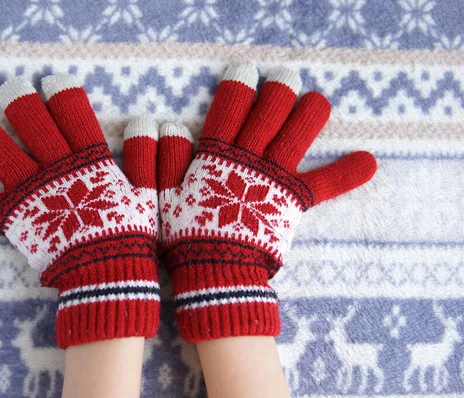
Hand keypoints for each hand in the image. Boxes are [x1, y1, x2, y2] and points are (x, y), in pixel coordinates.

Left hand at [0, 75, 159, 347]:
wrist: (107, 274)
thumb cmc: (129, 234)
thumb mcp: (146, 192)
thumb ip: (145, 156)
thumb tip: (148, 120)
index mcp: (89, 159)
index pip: (74, 114)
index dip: (62, 95)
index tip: (52, 82)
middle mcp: (56, 166)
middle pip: (32, 123)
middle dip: (20, 102)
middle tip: (10, 90)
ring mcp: (31, 190)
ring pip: (1, 151)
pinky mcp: (13, 217)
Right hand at [157, 63, 376, 341]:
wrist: (217, 270)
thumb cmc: (187, 235)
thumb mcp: (165, 195)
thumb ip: (165, 160)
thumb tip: (167, 125)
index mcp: (217, 155)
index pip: (228, 112)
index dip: (237, 90)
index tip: (245, 71)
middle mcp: (249, 158)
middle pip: (268, 115)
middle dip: (277, 93)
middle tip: (286, 77)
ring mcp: (275, 177)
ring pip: (297, 136)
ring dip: (309, 115)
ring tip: (317, 101)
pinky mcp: (293, 201)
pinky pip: (324, 183)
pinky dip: (346, 172)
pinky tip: (369, 160)